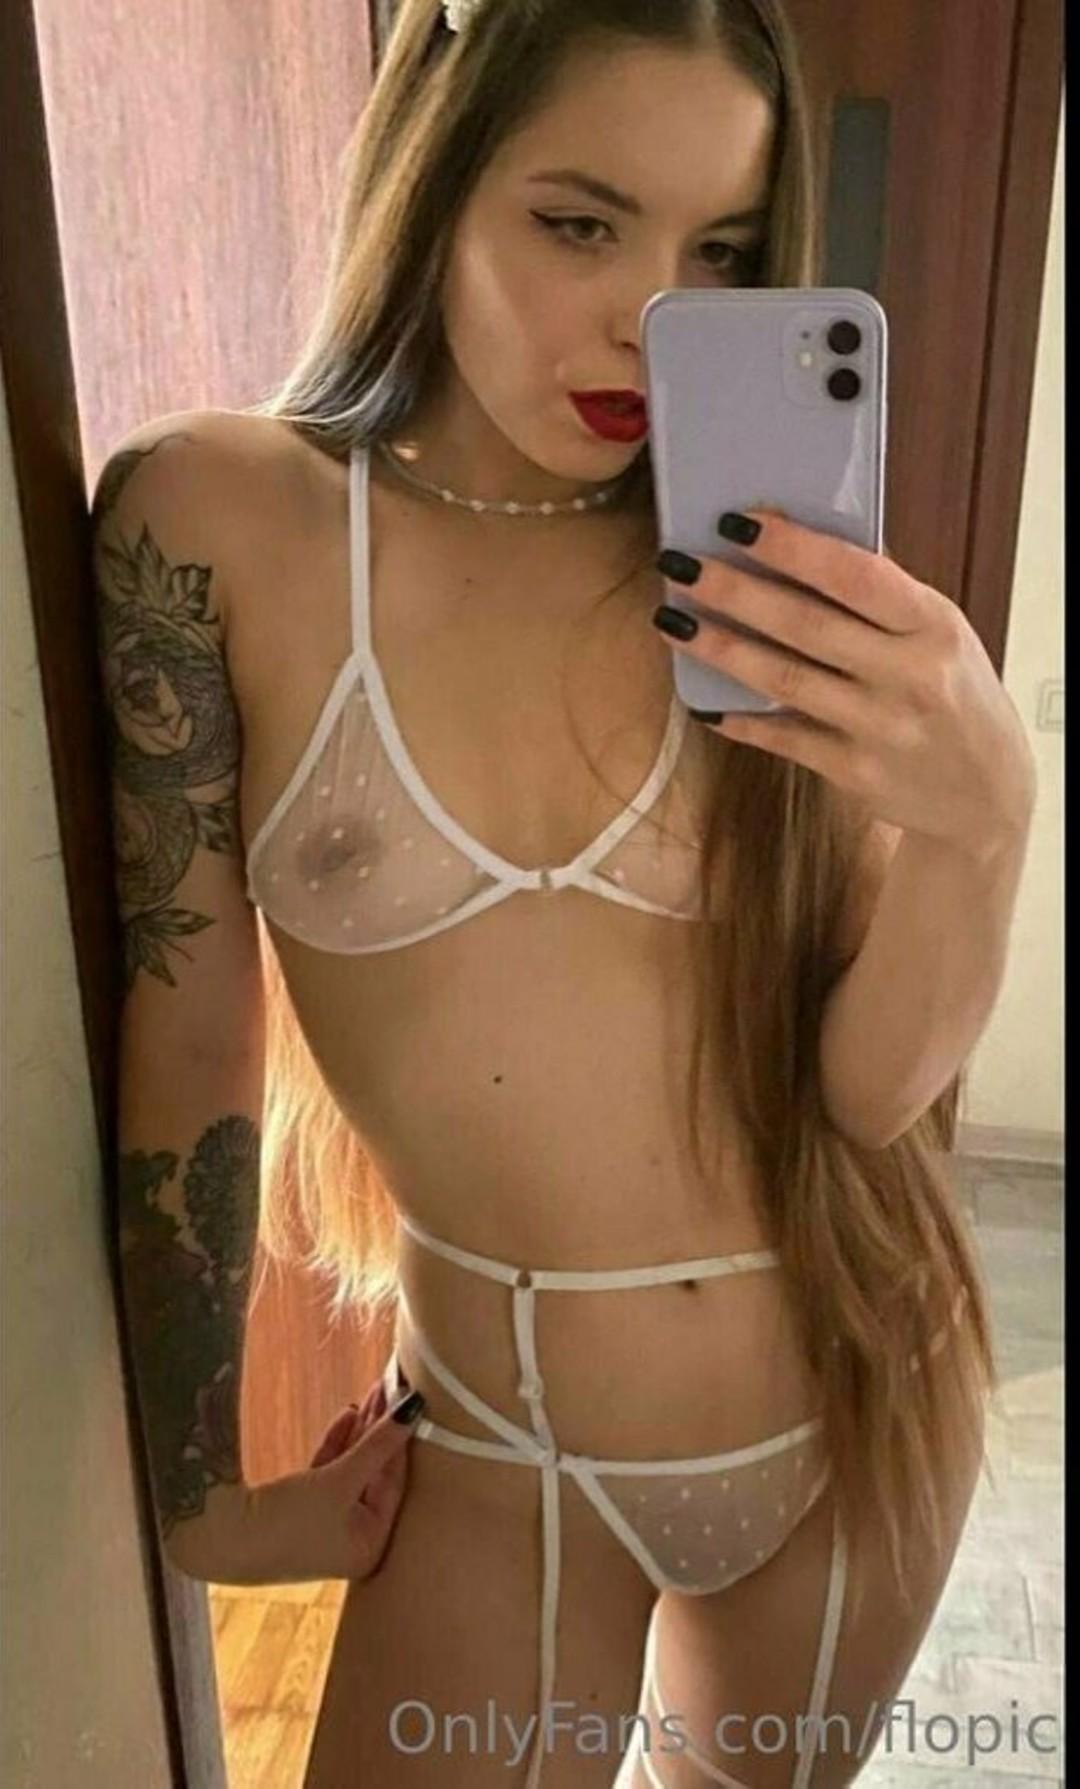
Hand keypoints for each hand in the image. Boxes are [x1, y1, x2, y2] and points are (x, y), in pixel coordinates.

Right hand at [215, 1377, 425, 1585]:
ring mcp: (327, 1529)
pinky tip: (347, 1415)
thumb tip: (413, 1411)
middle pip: (375, 1476)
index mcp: (370, 1546)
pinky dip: (337, 1447)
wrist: (222, 1538)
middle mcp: (353, 1542)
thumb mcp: (339, 1482)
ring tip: (372, 1393)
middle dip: (380, 1433)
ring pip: (352, 1472)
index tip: (409, 1401)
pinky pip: (329, 1475)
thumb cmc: (289, 1521)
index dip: (400, 1441)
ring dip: (360, 1434)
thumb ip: (377, 1445)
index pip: (394, 1483)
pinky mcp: (302, 1514)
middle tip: (389, 1389)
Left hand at [654, 512, 1036, 863]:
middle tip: (678, 564)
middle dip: (734, 590)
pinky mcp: (852, 771)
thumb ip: (881, 598)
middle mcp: (907, 675)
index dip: (792, 548)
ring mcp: (878, 728)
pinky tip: (701, 699)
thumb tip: (799, 546)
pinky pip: (782, 737)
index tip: (737, 523)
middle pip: (806, 624)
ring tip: (671, 619)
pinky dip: (738, 717)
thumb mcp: (940, 634)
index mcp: (933, 625)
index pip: (856, 575)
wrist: (986, 793)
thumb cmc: (953, 694)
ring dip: (721, 647)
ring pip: (784, 679)